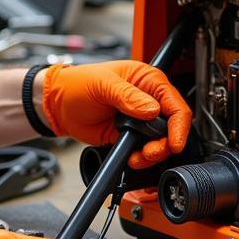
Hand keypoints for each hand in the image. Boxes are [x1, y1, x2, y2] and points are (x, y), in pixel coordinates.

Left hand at [42, 60, 191, 168]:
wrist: (59, 106)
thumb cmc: (77, 84)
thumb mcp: (102, 84)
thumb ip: (127, 96)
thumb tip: (151, 109)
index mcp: (147, 80)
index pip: (175, 104)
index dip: (179, 125)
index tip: (174, 143)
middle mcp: (148, 100)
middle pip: (172, 127)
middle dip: (165, 144)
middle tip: (149, 152)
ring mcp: (140, 120)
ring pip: (161, 142)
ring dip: (153, 154)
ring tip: (138, 157)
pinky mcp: (130, 135)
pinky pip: (144, 151)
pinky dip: (142, 158)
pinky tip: (132, 158)